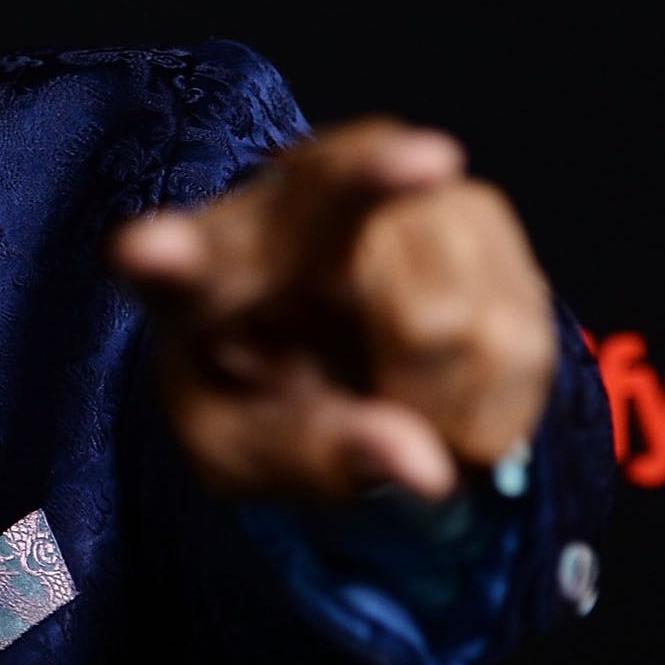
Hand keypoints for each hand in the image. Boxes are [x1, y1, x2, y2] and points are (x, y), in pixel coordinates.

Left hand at [105, 120, 558, 503]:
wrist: (325, 352)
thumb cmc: (265, 397)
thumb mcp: (251, 454)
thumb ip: (313, 460)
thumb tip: (426, 469)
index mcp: (198, 274)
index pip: (179, 266)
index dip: (166, 259)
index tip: (148, 251)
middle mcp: (287, 206)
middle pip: (335, 202)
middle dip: (380, 200)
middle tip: (416, 268)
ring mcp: (388, 195)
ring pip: (446, 320)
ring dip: (439, 406)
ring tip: (398, 401)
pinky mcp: (478, 212)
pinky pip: (516, 337)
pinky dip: (492, 404)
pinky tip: (450, 393)